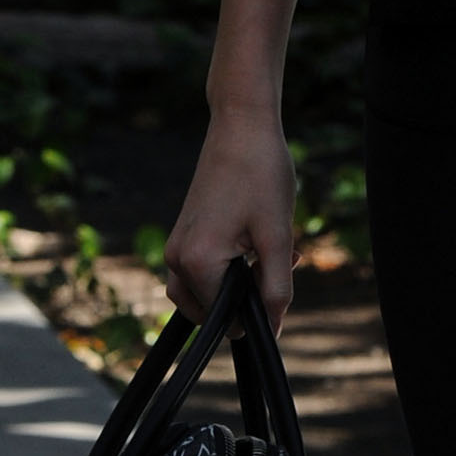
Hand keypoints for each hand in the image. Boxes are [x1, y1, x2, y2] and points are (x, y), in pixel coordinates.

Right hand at [163, 101, 295, 332]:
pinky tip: (256, 243)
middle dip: (247, 298)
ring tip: (270, 252)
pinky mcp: (183, 235)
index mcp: (197, 263)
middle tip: (278, 262)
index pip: (225, 318)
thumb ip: (276, 289)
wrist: (241, 126)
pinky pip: (201, 272)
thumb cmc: (262, 174)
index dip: (257, 311)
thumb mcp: (277, 237)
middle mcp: (177, 259)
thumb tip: (272, 329)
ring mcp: (176, 247)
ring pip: (205, 293)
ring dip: (238, 285)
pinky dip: (228, 270)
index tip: (279, 280)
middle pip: (212, 310)